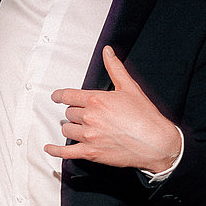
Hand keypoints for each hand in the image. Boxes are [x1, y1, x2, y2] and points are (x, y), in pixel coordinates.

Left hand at [47, 46, 181, 171]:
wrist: (156, 143)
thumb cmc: (146, 117)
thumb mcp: (130, 88)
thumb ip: (115, 68)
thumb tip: (107, 52)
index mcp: (96, 100)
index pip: (67, 95)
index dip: (59, 96)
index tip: (56, 97)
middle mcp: (90, 117)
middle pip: (69, 113)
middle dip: (76, 112)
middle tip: (86, 115)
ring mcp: (89, 136)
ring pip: (67, 129)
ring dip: (71, 127)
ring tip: (80, 128)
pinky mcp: (91, 152)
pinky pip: (66, 152)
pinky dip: (55, 150)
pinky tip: (49, 148)